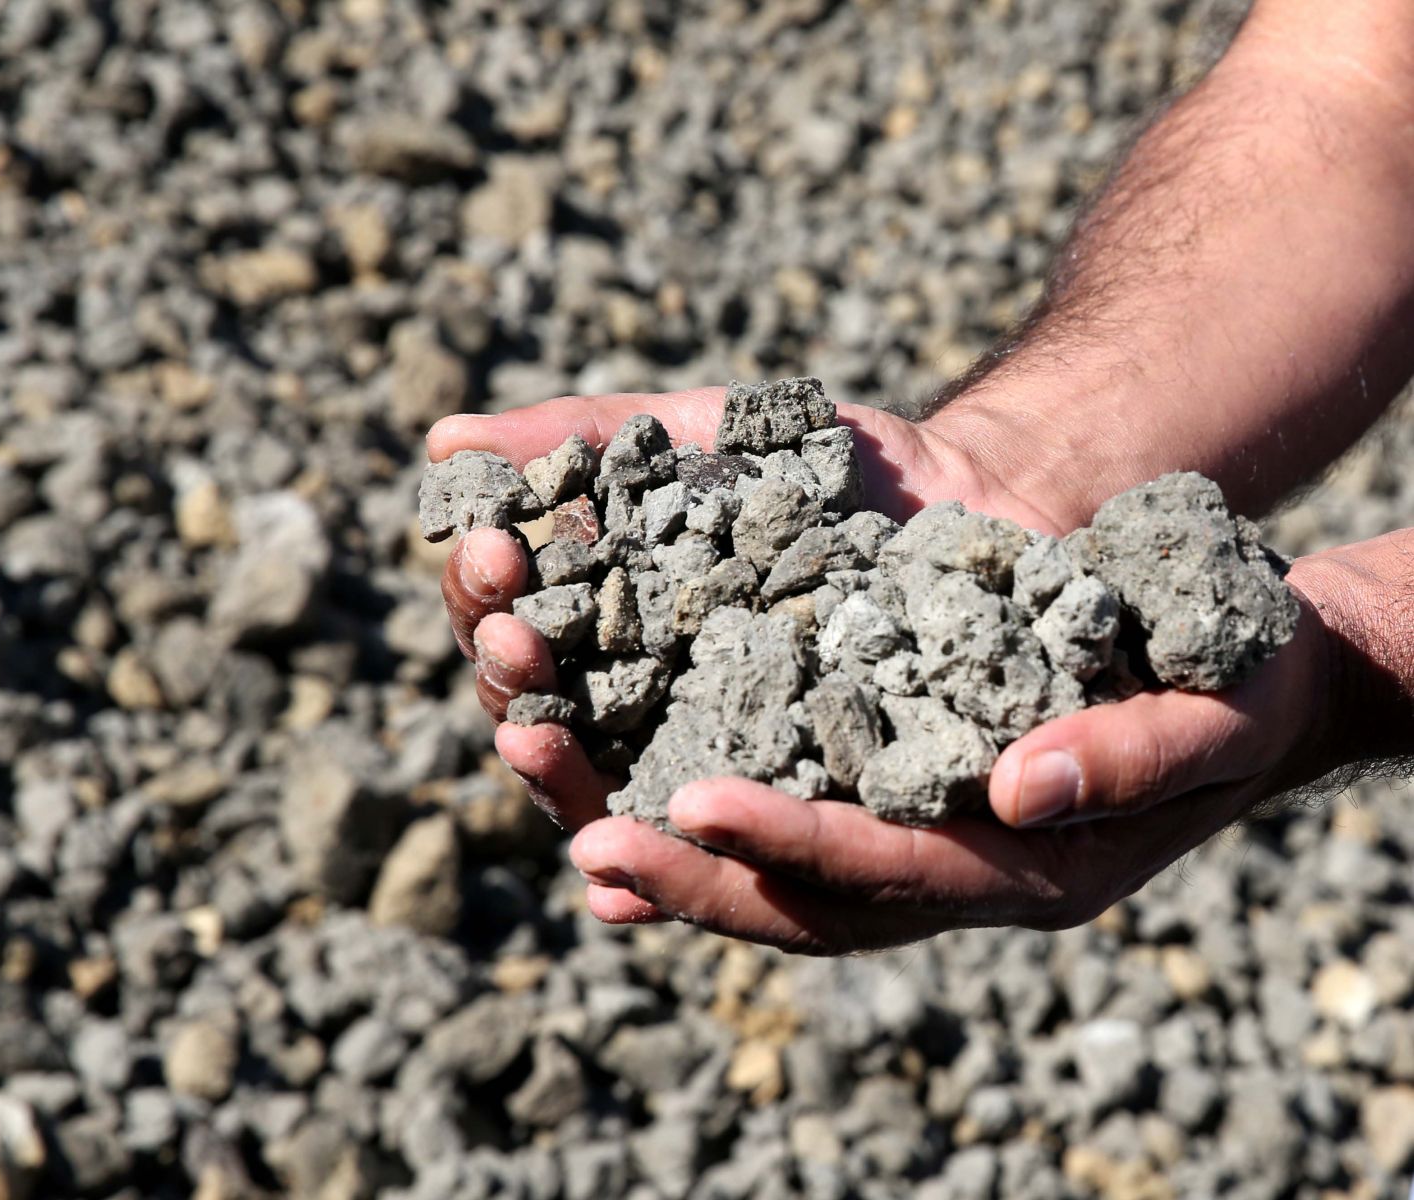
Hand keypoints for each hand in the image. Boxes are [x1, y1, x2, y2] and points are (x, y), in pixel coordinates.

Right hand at [431, 386, 1076, 843]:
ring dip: (558, 780)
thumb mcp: (710, 437)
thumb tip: (440, 439)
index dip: (484, 597)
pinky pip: (718, 870)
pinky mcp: (795, 830)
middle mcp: (642, 717)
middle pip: (539, 726)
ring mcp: (713, 776)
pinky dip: (661, 876)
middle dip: (510, 681)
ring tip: (532, 734)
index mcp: (610, 635)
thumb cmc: (835, 474)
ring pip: (608, 804)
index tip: (490, 550)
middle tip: (508, 639)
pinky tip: (610, 884)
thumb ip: (586, 437)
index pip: (511, 631)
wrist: (981, 509)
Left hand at [571, 559, 1349, 950]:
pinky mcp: (875, 764)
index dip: (797, 849)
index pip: (894, 880)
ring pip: (766, 856)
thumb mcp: (1215, 708)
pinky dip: (686, 779)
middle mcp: (946, 865)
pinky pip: (769, 787)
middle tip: (584, 846)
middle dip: (692, 875)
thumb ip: (1131, 757)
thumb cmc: (1232, 675)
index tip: (696, 808)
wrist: (1217, 647)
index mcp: (1028, 874)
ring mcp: (904, 822)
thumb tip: (1019, 792)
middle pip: (801, 898)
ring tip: (555, 773)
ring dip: (661, 826)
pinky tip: (604, 751)